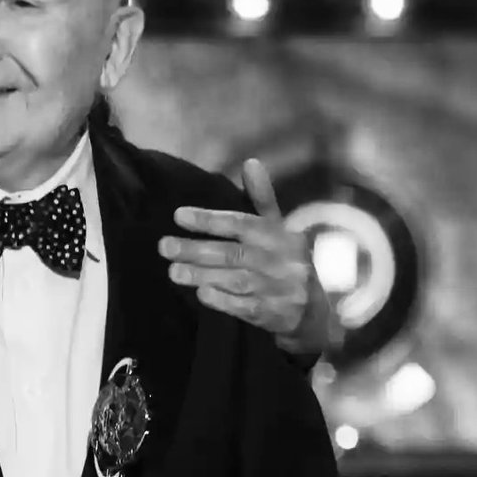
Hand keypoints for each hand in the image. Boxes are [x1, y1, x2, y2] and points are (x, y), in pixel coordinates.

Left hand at [159, 159, 330, 352]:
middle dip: (195, 250)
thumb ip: (262, 198)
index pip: (241, 223)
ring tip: (173, 272)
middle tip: (163, 246)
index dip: (210, 219)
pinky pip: (245, 308)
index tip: (178, 215)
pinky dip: (223, 301)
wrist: (313, 312)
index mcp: (279, 235)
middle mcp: (280, 260)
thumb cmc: (285, 261)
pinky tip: (201, 294)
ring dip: (202, 275)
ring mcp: (278, 289)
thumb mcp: (279, 229)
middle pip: (233, 253)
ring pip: (236, 280)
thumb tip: (250, 162)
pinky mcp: (273, 315)